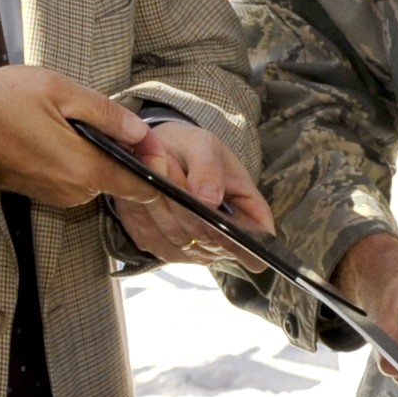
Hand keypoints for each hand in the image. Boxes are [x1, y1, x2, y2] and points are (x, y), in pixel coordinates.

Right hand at [0, 65, 179, 211]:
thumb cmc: (4, 102)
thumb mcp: (59, 90)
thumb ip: (106, 113)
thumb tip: (139, 131)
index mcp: (84, 169)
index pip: (141, 185)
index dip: (154, 164)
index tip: (152, 141)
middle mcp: (74, 191)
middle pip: (120, 179)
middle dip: (125, 153)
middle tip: (113, 120)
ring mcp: (57, 195)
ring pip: (97, 177)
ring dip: (98, 154)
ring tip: (78, 122)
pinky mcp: (43, 192)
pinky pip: (75, 178)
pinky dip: (78, 159)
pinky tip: (60, 134)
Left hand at [105, 116, 276, 267]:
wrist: (163, 152)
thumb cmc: (193, 149)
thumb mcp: (205, 146)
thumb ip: (208, 168)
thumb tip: (209, 199)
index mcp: (251, 213)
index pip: (257, 237)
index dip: (239, 235)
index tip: (213, 209)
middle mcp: (225, 240)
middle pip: (206, 234)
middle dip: (183, 199)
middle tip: (167, 163)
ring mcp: (194, 250)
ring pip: (175, 235)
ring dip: (159, 202)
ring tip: (154, 167)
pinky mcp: (163, 249)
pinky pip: (150, 236)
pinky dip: (142, 212)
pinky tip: (140, 188)